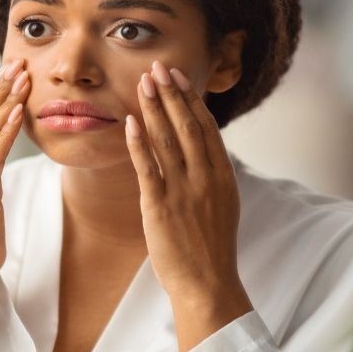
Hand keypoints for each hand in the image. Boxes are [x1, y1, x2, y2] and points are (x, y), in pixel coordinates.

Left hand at [124, 60, 253, 351]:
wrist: (208, 284)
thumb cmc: (210, 250)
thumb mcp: (220, 207)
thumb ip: (211, 178)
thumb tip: (202, 155)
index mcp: (222, 177)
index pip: (206, 129)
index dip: (190, 100)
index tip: (178, 78)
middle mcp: (206, 179)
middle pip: (187, 126)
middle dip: (171, 94)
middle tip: (158, 67)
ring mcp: (184, 191)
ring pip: (168, 140)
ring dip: (154, 108)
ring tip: (142, 83)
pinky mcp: (161, 207)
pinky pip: (148, 168)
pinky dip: (139, 143)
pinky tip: (130, 122)